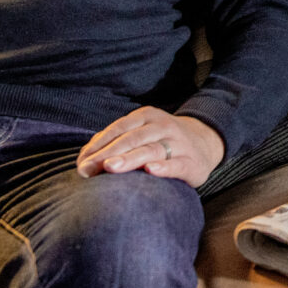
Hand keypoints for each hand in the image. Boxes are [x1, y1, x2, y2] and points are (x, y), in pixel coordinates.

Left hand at [77, 106, 224, 188]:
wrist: (205, 142)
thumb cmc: (162, 141)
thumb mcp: (141, 133)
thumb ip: (115, 143)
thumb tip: (84, 161)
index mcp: (147, 116)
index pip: (119, 129)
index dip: (99, 144)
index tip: (81, 162)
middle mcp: (163, 126)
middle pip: (132, 139)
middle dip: (108, 154)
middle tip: (87, 168)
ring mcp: (179, 143)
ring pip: (151, 150)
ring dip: (130, 159)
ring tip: (110, 167)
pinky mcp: (192, 162)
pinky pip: (176, 164)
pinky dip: (163, 167)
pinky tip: (150, 171)